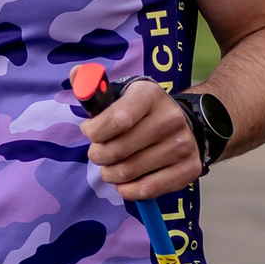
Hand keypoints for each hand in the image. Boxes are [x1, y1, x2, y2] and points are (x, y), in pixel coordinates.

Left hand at [78, 80, 200, 199]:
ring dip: (110, 174)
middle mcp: (170, 119)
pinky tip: (124, 183)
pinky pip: (148, 189)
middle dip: (98, 155)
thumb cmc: (140, 112)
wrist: (183, 124)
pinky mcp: (189, 169)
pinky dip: (128, 190)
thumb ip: (95, 87)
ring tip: (110, 168)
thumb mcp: (121, 93)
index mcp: (150, 95)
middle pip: (118, 150)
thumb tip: (75, 73)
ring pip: (129, 171)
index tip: (89, 132)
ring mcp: (183, 145)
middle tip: (98, 154)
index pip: (117, 119)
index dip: (94, 131)